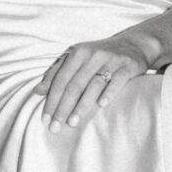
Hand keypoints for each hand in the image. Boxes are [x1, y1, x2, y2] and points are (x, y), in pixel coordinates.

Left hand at [37, 33, 154, 127]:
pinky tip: (101, 105)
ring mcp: (111, 60)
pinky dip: (109, 93)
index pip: (60, 80)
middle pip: (74, 85)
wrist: (134, 44)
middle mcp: (93, 55)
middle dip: (63, 107)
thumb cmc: (99, 56)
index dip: (51, 100)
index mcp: (77, 53)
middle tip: (55, 127)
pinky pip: (117, 81)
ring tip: (72, 122)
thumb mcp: (77, 59)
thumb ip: (57, 73)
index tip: (45, 119)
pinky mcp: (128, 66)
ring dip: (82, 105)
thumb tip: (37, 92)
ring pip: (93, 85)